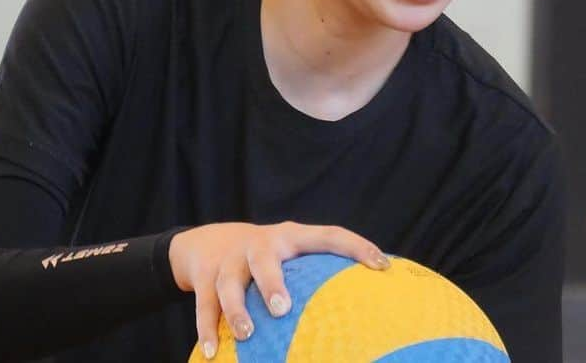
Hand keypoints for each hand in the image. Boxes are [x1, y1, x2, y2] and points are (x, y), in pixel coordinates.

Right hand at [168, 221, 389, 359]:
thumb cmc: (267, 257)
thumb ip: (317, 274)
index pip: (329, 235)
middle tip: (283, 309)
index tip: (382, 265)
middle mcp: (260, 244)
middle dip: (272, 283)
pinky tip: (212, 352)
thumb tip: (366, 306)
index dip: (357, 246)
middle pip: (264, 258)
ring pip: (230, 283)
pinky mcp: (204, 276)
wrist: (206, 242)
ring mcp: (229, 260)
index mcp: (292, 236)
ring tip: (247, 334)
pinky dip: (207, 328)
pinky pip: (204, 304)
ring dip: (236, 310)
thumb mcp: (290, 254)